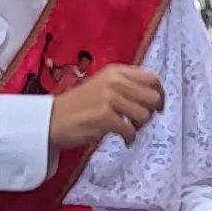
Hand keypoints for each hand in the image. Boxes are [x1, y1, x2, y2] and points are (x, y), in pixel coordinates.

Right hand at [45, 65, 164, 153]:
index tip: (157, 107)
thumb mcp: (103, 85)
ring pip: (144, 115)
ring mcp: (109, 98)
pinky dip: (129, 138)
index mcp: (116, 71)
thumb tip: (154, 98)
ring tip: (128, 129)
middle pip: (152, 97)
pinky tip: (122, 139)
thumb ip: (126, 86)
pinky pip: (131, 130)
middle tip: (139, 121)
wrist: (52, 119)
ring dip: (139, 127)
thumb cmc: (79, 105)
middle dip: (150, 112)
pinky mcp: (104, 116)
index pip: (152, 78)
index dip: (159, 94)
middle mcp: (115, 81)